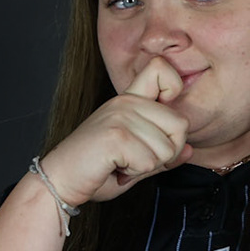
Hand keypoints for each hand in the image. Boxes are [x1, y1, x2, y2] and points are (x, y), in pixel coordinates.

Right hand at [39, 57, 190, 205]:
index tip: (158, 119)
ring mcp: (120, 116)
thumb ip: (161, 152)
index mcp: (129, 100)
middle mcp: (126, 102)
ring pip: (167, 149)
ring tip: (121, 163)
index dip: (174, 89)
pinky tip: (115, 167)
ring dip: (147, 167)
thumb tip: (190, 151)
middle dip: (167, 153)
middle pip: (180, 124)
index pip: (162, 70)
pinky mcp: (116, 136)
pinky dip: (134, 174)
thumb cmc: (94, 170)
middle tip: (137, 159)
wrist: (59, 180)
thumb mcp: (135, 159)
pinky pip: (149, 162)